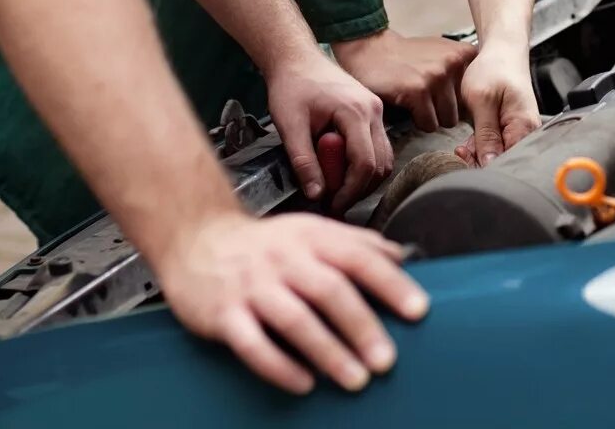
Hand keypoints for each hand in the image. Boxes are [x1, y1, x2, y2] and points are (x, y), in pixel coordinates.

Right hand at [159, 210, 428, 393]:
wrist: (196, 238)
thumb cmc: (264, 245)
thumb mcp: (311, 231)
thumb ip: (355, 244)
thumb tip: (403, 258)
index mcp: (311, 238)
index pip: (358, 257)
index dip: (390, 283)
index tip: (418, 310)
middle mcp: (284, 260)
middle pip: (329, 291)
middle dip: (362, 327)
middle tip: (387, 360)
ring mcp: (252, 287)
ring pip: (294, 320)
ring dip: (328, 352)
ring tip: (355, 380)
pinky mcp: (223, 314)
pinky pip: (252, 344)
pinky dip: (280, 367)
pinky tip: (304, 384)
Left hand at [264, 52, 391, 212]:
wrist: (296, 59)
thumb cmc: (291, 86)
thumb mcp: (289, 125)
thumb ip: (303, 161)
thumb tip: (316, 195)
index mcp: (355, 112)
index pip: (364, 164)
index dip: (350, 191)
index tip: (331, 204)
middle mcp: (374, 111)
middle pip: (380, 164)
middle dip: (358, 188)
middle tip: (333, 200)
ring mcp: (376, 110)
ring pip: (384, 158)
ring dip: (363, 178)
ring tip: (336, 186)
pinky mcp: (372, 112)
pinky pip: (378, 147)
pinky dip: (365, 164)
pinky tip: (341, 168)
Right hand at [333, 28, 476, 132]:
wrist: (372, 50)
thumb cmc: (408, 57)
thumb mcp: (442, 53)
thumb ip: (462, 73)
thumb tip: (480, 105)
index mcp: (464, 54)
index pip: (477, 95)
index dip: (459, 100)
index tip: (445, 95)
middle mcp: (454, 62)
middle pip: (463, 110)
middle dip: (444, 110)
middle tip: (426, 99)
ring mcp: (437, 76)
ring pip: (447, 120)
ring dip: (431, 117)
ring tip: (417, 101)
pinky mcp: (418, 91)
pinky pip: (428, 124)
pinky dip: (417, 121)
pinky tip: (407, 104)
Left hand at [454, 40, 540, 165]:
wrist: (502, 51)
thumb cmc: (495, 68)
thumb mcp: (483, 100)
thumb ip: (486, 134)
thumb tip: (489, 163)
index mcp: (524, 127)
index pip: (507, 161)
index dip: (485, 166)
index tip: (465, 158)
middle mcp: (526, 133)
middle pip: (504, 161)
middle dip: (479, 161)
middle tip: (461, 151)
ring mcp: (519, 132)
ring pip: (498, 156)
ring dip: (478, 154)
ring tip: (463, 146)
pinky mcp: (511, 129)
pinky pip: (497, 147)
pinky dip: (482, 146)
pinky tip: (469, 142)